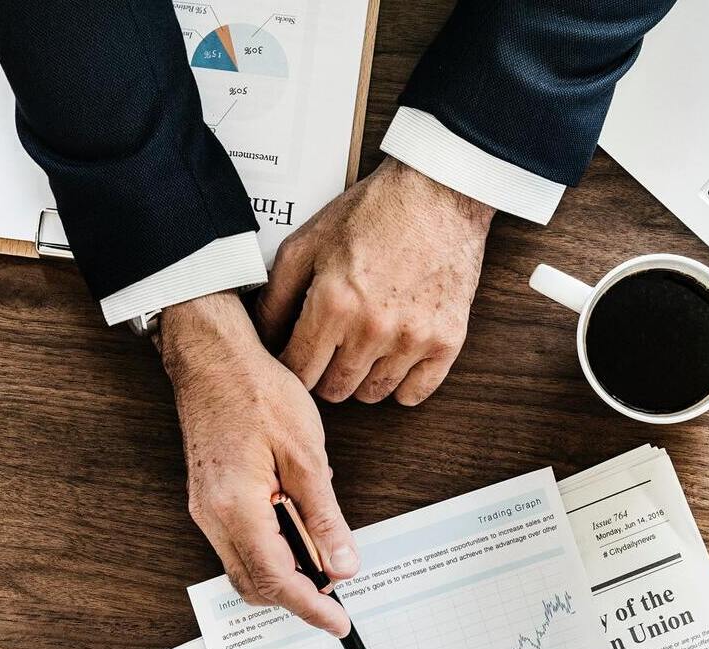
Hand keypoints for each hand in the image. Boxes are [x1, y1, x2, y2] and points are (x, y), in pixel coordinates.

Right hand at [160, 292, 358, 635]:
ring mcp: (205, 509)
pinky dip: (271, 549)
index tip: (337, 622)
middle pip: (254, 584)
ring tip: (323, 555)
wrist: (214, 358)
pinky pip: (239, 543)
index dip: (310, 607)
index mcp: (235, 507)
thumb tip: (341, 564)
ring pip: (244, 567)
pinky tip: (298, 528)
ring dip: (284, 572)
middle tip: (337, 588)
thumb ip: (324, 517)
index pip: (275, 580)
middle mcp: (211, 516)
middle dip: (296, 596)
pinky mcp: (208, 498)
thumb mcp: (307, 455)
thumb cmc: (257, 392)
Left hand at [256, 156, 494, 405]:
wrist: (439, 193)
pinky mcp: (447, 340)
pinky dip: (401, 384)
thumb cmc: (373, 212)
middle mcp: (372, 327)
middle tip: (329, 350)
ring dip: (361, 379)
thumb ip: (276, 295)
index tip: (297, 357)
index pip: (298, 371)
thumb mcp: (308, 243)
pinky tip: (393, 358)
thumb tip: (262, 338)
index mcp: (333, 302)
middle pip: (334, 390)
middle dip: (324, 375)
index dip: (291, 368)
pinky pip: (414, 393)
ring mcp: (413, 338)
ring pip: (372, 395)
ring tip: (362, 349)